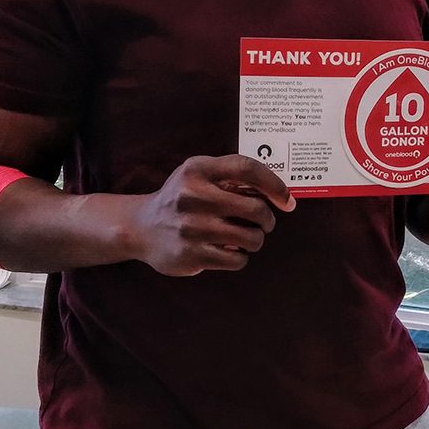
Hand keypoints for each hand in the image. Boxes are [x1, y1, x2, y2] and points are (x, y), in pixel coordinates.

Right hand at [131, 155, 294, 275]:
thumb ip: (232, 176)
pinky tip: (230, 251)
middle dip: (267, 219)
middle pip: (255, 208)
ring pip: (251, 238)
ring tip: (246, 237)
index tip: (287, 200)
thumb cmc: (182, 198)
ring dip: (256, 239)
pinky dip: (240, 257)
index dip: (274, 184)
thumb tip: (279, 194)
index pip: (247, 169)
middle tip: (264, 222)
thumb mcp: (199, 174)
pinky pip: (237, 259)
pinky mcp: (190, 254)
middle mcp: (192, 196)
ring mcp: (191, 227)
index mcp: (198, 169)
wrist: (141, 227)